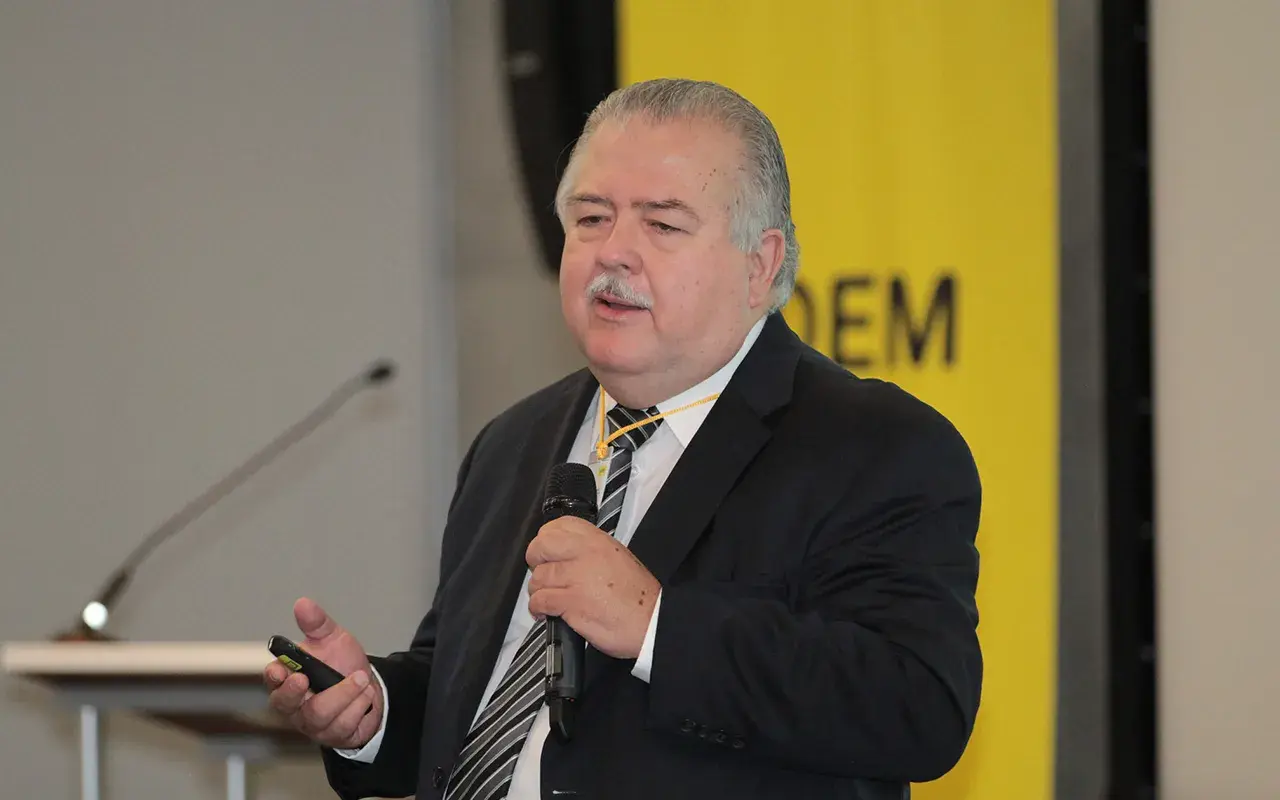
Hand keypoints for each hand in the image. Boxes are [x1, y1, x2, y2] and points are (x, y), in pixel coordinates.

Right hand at [263, 597, 383, 749]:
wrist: (370, 687)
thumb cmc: (342, 663)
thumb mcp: (333, 639)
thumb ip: (317, 624)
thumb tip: (302, 604)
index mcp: (288, 679)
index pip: (272, 680)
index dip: (273, 677)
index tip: (280, 670)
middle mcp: (295, 704)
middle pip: (284, 705)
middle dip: (295, 693)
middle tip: (306, 679)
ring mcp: (313, 723)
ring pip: (319, 715)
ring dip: (345, 693)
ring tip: (361, 679)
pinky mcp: (333, 736)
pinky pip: (343, 725)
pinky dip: (359, 706)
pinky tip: (365, 697)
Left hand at [526, 516, 659, 658]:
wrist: (651, 621)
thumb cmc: (638, 596)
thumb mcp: (618, 558)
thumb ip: (591, 552)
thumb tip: (567, 557)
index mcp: (597, 541)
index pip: (559, 525)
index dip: (547, 539)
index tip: (548, 552)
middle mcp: (584, 554)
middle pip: (540, 547)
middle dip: (535, 562)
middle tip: (543, 574)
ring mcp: (576, 577)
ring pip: (537, 578)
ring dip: (538, 591)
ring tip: (548, 598)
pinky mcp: (570, 602)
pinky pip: (539, 601)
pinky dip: (538, 609)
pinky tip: (546, 614)